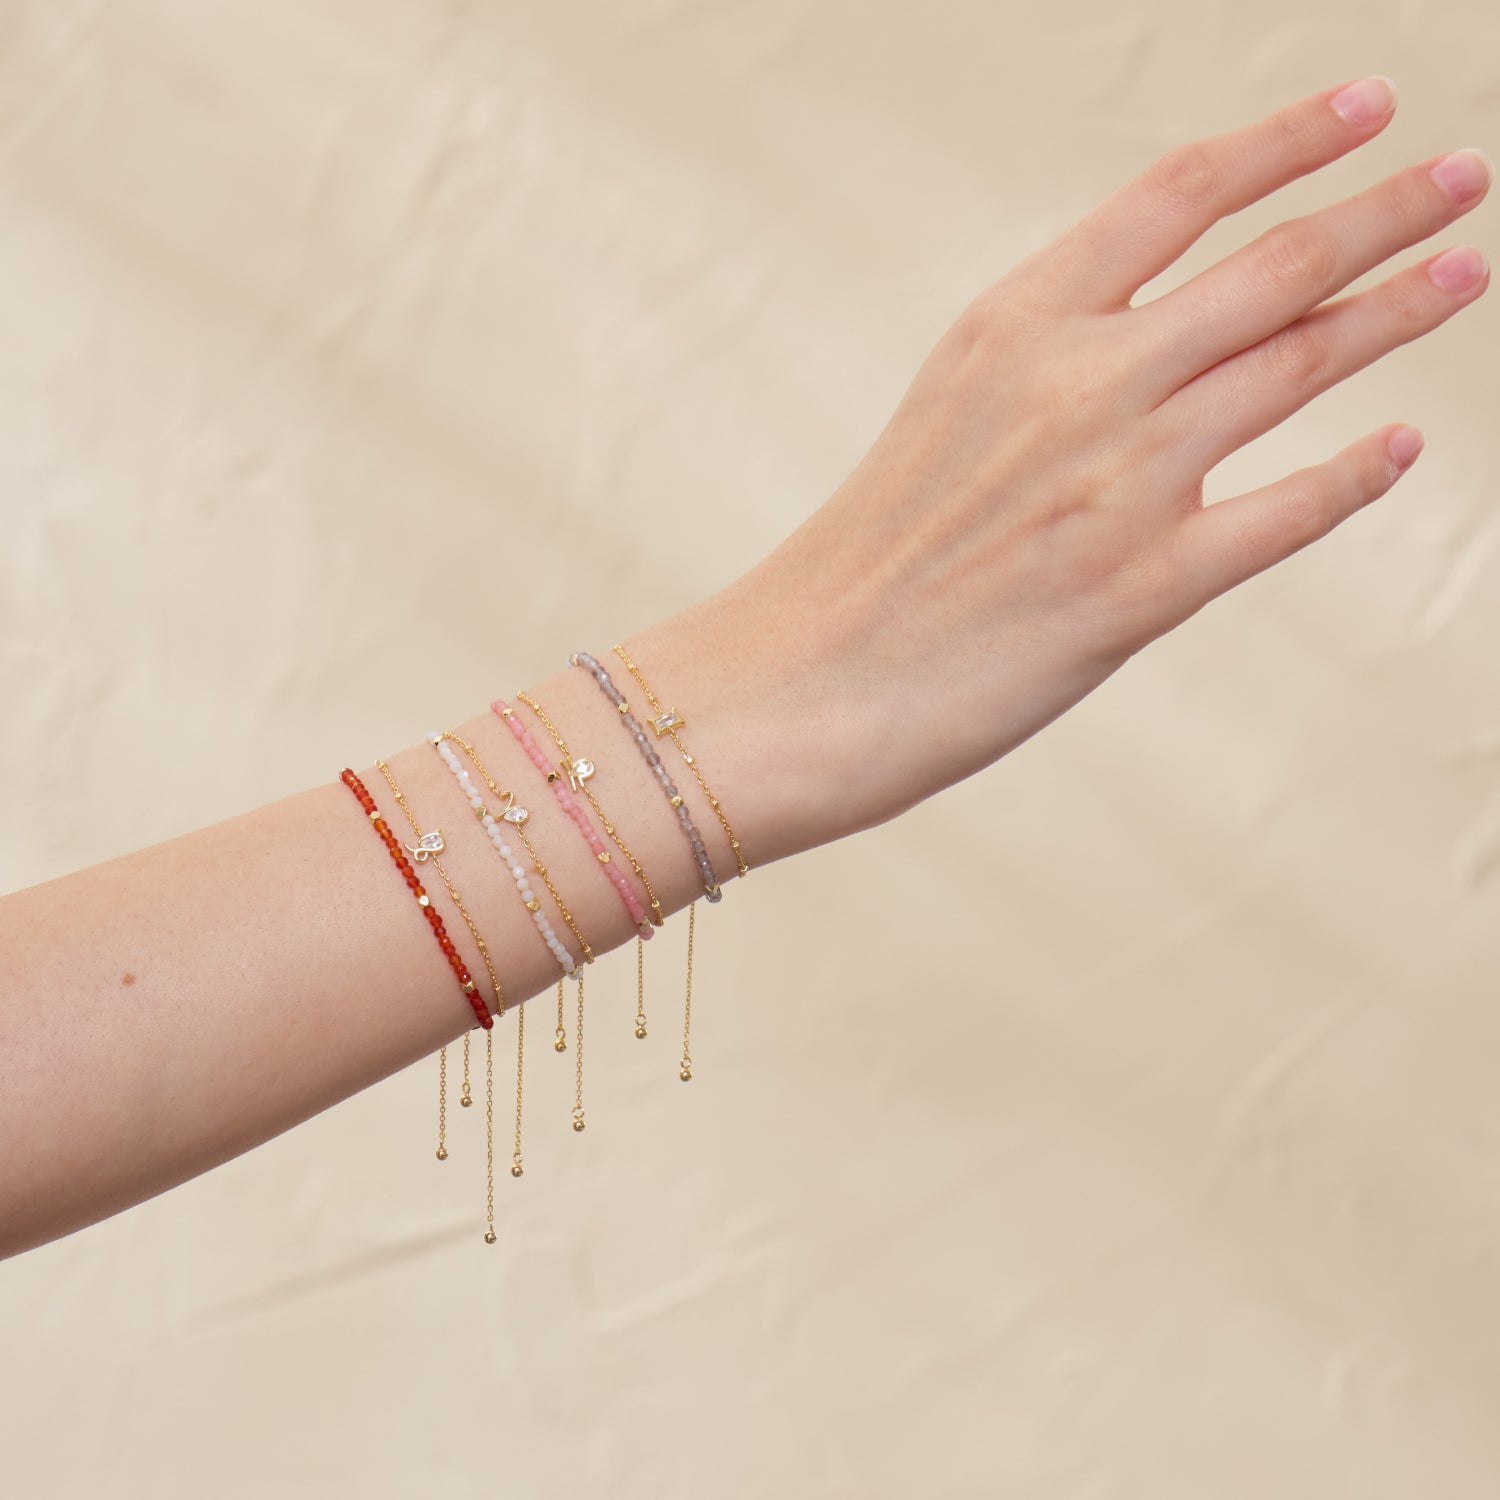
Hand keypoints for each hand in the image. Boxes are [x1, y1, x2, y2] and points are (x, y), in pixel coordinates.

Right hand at [694, 76, 1490, 857]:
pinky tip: (1397, 450)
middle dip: (1382, 209)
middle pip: (1268, 265)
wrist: (798, 683)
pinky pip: (1284, 514)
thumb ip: (1046, 370)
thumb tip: (1154, 350)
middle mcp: (1078, 383)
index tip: (1361, 106)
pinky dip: (1354, 476)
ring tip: (1460, 272)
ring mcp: (1119, 482)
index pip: (1175, 194)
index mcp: (1013, 326)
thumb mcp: (943, 418)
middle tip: (1458, 177)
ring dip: (1395, 312)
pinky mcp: (1143, 589)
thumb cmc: (860, 564)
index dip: (1284, 141)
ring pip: (1296, 365)